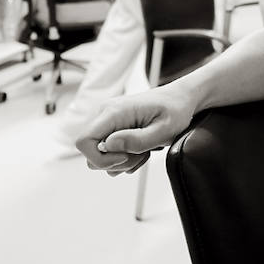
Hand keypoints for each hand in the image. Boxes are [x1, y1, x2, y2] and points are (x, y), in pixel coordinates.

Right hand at [78, 87, 194, 176]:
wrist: (180, 100)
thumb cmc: (175, 110)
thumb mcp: (163, 130)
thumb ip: (136, 140)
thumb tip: (108, 145)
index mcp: (113, 112)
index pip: (84, 141)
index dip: (100, 158)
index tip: (125, 157)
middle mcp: (105, 115)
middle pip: (90, 154)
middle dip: (116, 162)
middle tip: (141, 154)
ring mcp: (108, 122)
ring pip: (101, 156)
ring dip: (124, 161)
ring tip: (145, 150)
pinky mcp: (113, 129)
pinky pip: (110, 153)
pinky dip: (126, 158)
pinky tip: (143, 149)